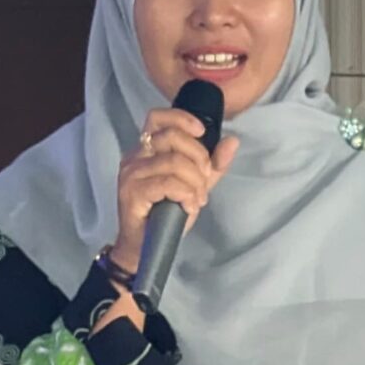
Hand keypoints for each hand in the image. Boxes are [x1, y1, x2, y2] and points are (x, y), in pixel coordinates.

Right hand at [112, 108, 239, 275]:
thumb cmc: (165, 216)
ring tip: (196, 200)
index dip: (182, 119)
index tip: (201, 132)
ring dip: (194, 182)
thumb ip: (212, 165)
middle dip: (198, 157)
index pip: (158, 117)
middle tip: (204, 181)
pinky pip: (168, 183)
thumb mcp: (194, 186)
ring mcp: (131, 174)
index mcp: (146, 150)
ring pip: (173, 162)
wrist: (144, 248)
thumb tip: (232, 140)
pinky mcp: (132, 192)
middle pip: (172, 137)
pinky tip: (189, 207)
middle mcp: (135, 157)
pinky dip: (186, 194)